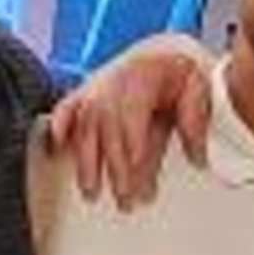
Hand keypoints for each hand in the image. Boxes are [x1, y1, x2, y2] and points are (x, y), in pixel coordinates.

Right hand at [44, 32, 214, 206]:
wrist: (161, 54)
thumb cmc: (178, 74)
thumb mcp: (197, 90)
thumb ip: (195, 123)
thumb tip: (197, 158)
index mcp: (143, 78)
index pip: (133, 116)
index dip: (134, 146)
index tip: (138, 174)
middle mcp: (114, 82)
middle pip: (108, 128)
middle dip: (114, 168)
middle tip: (124, 201)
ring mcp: (96, 87)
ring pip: (86, 126)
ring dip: (86, 162)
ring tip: (91, 193)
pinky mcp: (84, 93)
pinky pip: (66, 107)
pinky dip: (58, 124)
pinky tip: (56, 145)